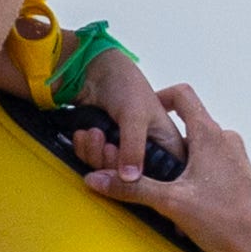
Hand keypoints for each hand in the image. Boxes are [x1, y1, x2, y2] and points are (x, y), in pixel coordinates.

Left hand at [63, 49, 179, 177]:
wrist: (93, 71)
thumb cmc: (125, 85)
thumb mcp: (134, 116)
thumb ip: (134, 147)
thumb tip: (131, 180)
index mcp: (167, 145)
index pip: (162, 178)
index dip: (141, 178)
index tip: (124, 162)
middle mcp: (148, 152)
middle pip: (129, 180)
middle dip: (109, 161)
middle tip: (105, 142)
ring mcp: (124, 151)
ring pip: (107, 172)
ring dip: (93, 153)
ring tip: (93, 132)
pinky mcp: (104, 149)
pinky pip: (92, 162)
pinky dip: (84, 149)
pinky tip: (83, 133)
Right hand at [86, 79, 250, 251]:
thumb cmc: (226, 222)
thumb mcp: (170, 203)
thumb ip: (131, 189)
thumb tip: (97, 179)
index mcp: (209, 136)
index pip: (182, 95)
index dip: (160, 97)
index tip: (144, 113)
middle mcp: (225, 140)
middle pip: (189, 123)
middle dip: (164, 139)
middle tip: (145, 158)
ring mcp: (236, 157)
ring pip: (200, 145)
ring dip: (180, 159)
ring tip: (165, 185)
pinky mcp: (240, 175)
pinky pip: (212, 163)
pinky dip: (195, 173)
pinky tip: (186, 200)